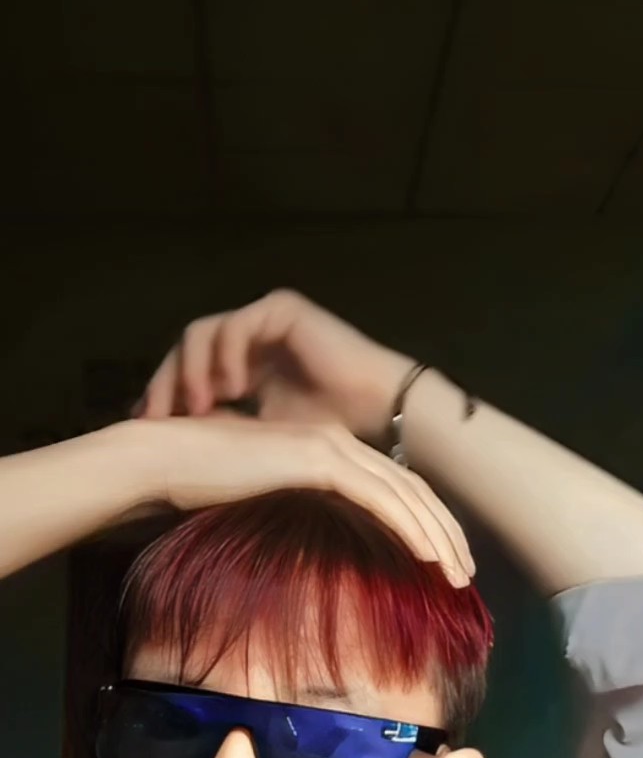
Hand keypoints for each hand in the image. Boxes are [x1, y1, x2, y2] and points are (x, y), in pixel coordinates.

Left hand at [137, 290, 414, 446]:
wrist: (380, 410)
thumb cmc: (332, 429)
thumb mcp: (261, 436)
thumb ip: (221, 430)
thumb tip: (174, 448)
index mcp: (240, 363)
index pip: (185, 371)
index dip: (162, 396)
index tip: (146, 429)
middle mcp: (246, 337)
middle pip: (184, 349)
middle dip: (165, 383)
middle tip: (154, 417)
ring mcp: (262, 320)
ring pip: (200, 334)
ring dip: (191, 371)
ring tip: (195, 407)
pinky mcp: (280, 309)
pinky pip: (234, 327)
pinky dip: (225, 358)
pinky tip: (231, 390)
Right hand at [143, 412, 474, 586]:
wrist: (167, 459)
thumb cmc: (200, 484)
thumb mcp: (260, 500)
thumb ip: (292, 511)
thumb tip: (306, 545)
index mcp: (326, 450)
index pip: (390, 489)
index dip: (422, 524)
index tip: (442, 561)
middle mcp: (337, 443)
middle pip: (410, 490)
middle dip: (445, 533)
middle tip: (468, 574)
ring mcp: (331, 446)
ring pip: (404, 496)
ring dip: (438, 538)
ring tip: (459, 576)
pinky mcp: (320, 460)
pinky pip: (380, 499)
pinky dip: (410, 528)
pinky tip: (430, 557)